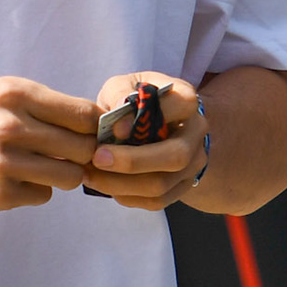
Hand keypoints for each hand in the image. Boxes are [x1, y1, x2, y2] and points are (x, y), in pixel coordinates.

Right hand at [0, 77, 98, 213]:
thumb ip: (32, 106)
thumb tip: (80, 122)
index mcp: (13, 93)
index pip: (84, 113)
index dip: (93, 126)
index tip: (88, 133)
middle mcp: (13, 125)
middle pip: (83, 147)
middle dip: (82, 153)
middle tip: (67, 155)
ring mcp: (5, 163)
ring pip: (69, 176)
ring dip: (61, 175)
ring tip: (39, 169)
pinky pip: (41, 197)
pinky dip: (34, 192)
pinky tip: (12, 182)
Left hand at [83, 72, 206, 211]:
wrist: (151, 122)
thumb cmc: (132, 100)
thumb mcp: (123, 85)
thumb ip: (120, 95)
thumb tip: (121, 127)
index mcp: (185, 99)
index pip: (178, 106)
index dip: (147, 119)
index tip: (114, 130)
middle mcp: (196, 132)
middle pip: (175, 156)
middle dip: (132, 162)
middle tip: (96, 159)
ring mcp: (193, 162)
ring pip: (162, 184)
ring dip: (122, 183)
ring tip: (90, 174)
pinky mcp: (183, 186)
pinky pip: (156, 201)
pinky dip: (127, 196)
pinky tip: (104, 184)